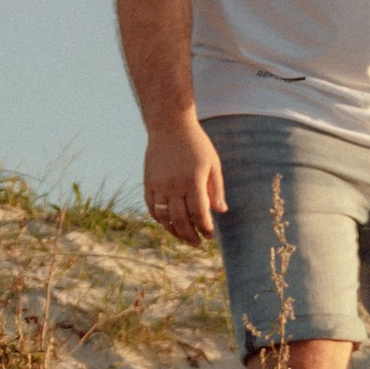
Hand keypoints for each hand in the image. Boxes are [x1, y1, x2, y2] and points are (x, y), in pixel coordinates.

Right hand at [143, 117, 226, 244]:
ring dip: (174, 231)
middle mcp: (174, 185)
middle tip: (198, 242)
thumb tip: (221, 211)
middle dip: (191, 235)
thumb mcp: (213, 164)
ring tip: (184, 237)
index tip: (210, 235)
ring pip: (164, 217)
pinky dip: (160, 219)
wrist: (169, 126)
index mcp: (193, 181)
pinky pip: (152, 208)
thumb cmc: (196, 144)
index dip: (205, 228)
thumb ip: (216, 189)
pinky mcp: (148, 183)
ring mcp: (158, 185)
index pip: (199, 213)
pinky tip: (169, 224)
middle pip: (181, 220)